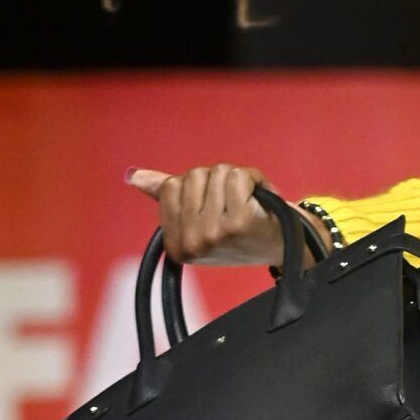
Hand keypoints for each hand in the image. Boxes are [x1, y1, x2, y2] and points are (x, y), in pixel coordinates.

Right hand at [126, 164, 287, 266]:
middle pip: (193, 177)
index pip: (171, 186)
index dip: (197, 185)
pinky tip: (261, 197)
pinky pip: (236, 176)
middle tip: (237, 203)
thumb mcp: (200, 218)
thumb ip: (165, 196)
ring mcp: (214, 234)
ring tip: (249, 201)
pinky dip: (253, 178)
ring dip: (238, 178)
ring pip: (215, 173)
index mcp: (176, 245)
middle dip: (218, 181)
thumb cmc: (243, 229)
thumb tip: (132, 176)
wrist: (286, 246)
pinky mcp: (239, 223)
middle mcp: (192, 243)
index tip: (216, 205)